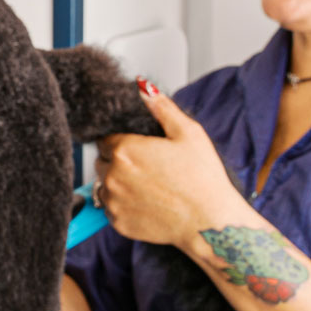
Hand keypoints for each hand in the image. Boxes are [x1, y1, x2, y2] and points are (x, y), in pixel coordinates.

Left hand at [95, 81, 253, 248]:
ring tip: (148, 186)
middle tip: (147, 168)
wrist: (209, 223)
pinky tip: (147, 203)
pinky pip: (111, 209)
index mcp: (125, 150)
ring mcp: (113, 201)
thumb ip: (161, 107)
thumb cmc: (202, 178)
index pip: (105, 139)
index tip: (139, 149)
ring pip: (104, 186)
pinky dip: (123, 206)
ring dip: (118, 184)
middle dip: (118, 162)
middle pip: (102, 162)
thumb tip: (143, 87)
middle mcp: (112, 176)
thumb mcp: (188, 132)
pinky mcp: (118, 223)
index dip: (122, 142)